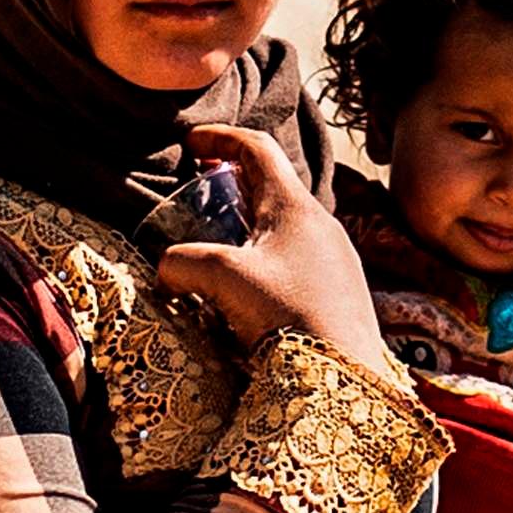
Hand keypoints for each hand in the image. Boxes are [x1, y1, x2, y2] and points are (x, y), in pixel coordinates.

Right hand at [147, 124, 394, 380]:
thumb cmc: (289, 315)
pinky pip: (296, 257)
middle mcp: (321, 224)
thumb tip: (166, 269)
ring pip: (284, 225)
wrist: (346, 375)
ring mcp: (334, 258)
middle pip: (272, 185)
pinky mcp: (338, 290)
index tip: (191, 142)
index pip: (258, 148)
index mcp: (296, 206)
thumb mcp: (223, 278)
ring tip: (219, 244)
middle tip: (201, 188)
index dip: (221, 137)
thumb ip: (182, 263)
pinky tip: (248, 289)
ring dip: (249, 224)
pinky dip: (265, 256)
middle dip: (233, 182)